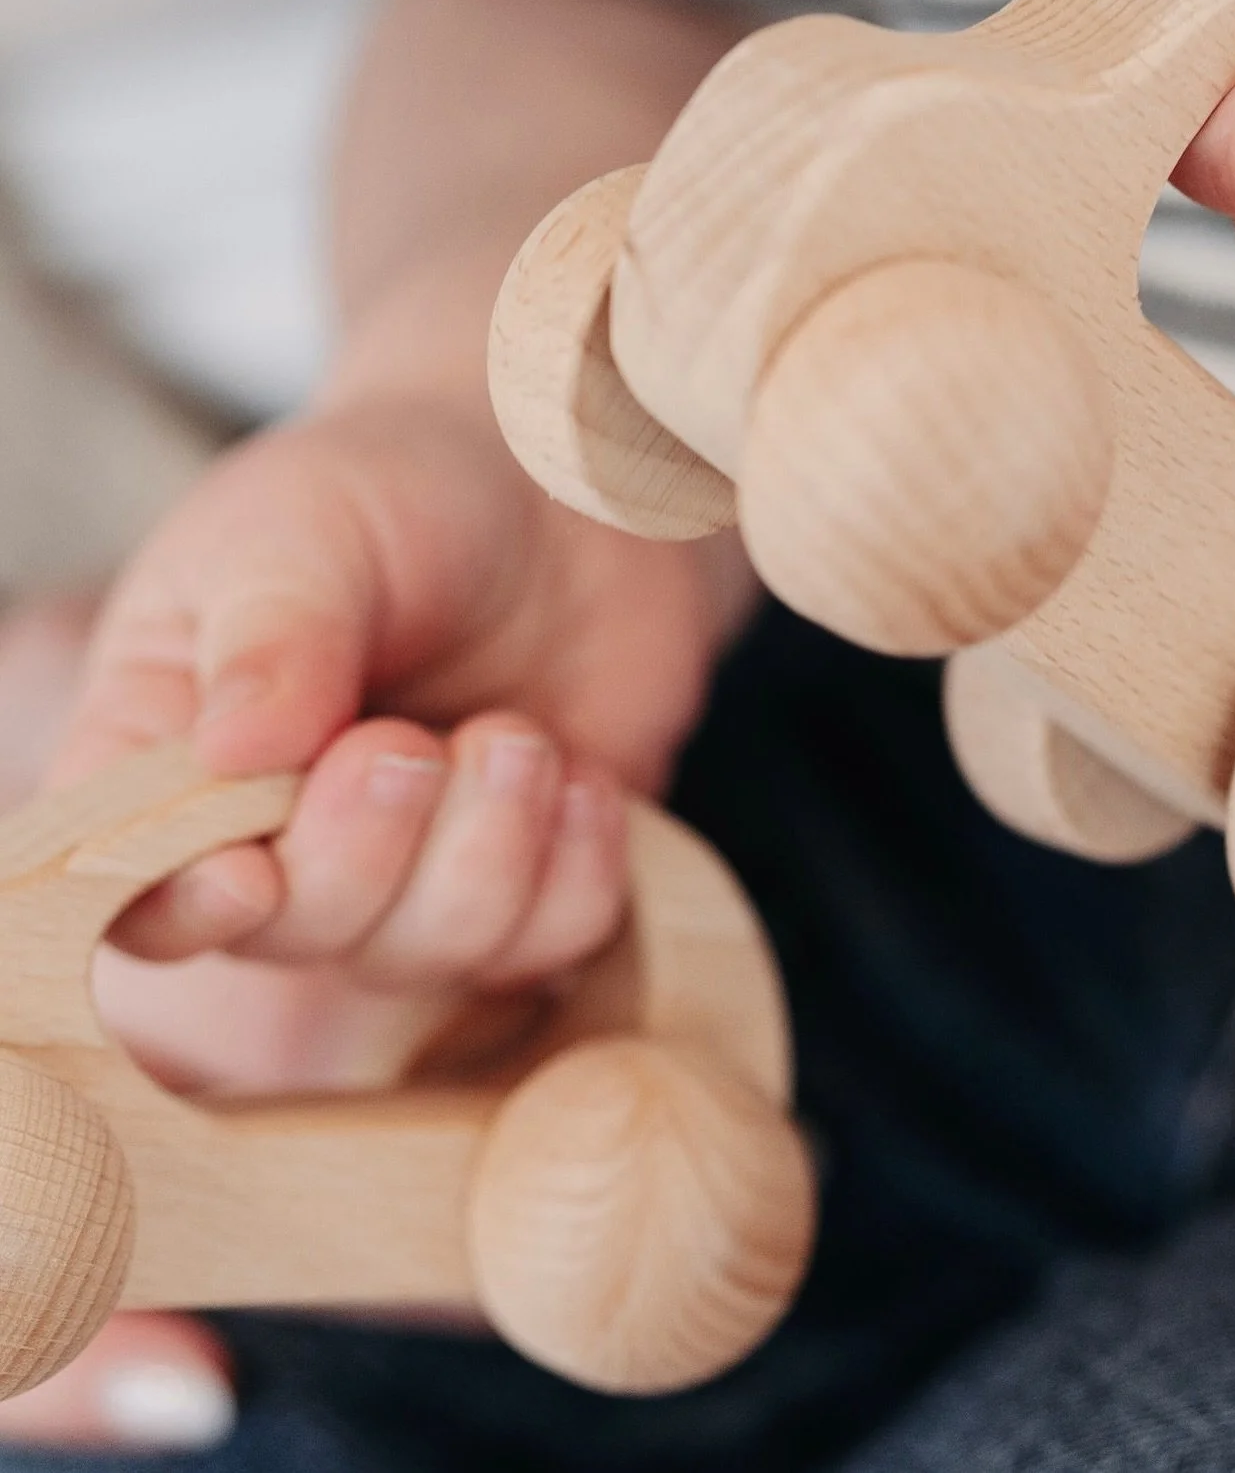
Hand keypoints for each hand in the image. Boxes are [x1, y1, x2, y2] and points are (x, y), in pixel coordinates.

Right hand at [0, 393, 751, 1449]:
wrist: (552, 484)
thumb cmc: (394, 493)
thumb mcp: (300, 523)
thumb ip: (249, 639)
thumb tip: (232, 777)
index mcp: (130, 808)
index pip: (71, 1006)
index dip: (61, 1199)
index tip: (136, 1358)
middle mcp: (243, 897)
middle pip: (270, 1017)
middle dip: (361, 898)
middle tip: (407, 754)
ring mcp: (385, 926)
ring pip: (418, 996)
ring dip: (484, 871)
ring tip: (501, 744)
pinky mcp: (514, 920)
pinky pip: (539, 964)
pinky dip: (564, 876)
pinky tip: (561, 778)